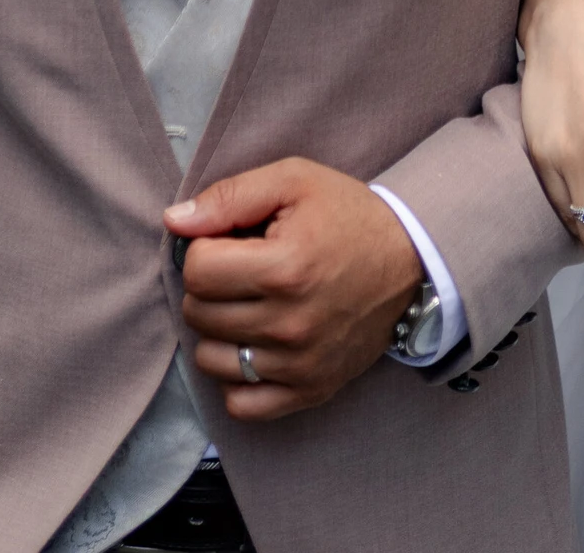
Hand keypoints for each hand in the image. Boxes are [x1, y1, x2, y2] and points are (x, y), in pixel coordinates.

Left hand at [167, 158, 422, 420]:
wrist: (409, 258)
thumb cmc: (346, 214)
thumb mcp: (293, 181)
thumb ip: (229, 197)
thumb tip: (173, 221)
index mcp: (285, 268)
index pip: (197, 271)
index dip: (205, 248)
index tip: (232, 241)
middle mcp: (291, 324)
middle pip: (200, 314)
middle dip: (210, 285)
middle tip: (242, 269)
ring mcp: (300, 364)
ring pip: (211, 359)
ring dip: (218, 329)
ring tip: (248, 304)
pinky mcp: (310, 390)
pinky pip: (242, 404)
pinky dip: (237, 377)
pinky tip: (254, 344)